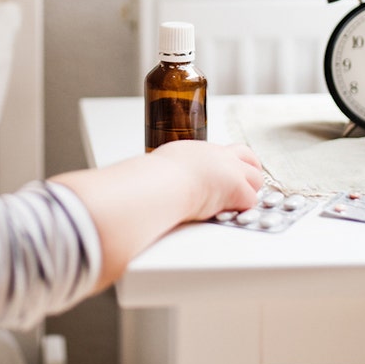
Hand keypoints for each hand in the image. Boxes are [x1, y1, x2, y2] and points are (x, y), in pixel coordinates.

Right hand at [50, 140, 264, 289]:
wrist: (158, 185)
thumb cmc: (147, 181)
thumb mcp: (148, 174)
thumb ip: (141, 181)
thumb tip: (108, 194)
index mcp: (194, 150)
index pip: (223, 149)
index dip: (231, 161)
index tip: (229, 170)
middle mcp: (214, 155)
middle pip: (247, 157)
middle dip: (249, 171)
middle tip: (244, 187)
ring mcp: (229, 171)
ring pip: (256, 178)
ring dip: (248, 191)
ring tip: (239, 204)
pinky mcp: (237, 190)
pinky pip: (251, 200)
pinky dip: (244, 208)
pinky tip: (235, 214)